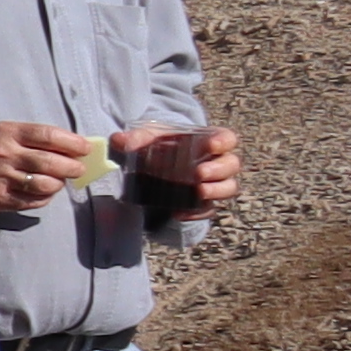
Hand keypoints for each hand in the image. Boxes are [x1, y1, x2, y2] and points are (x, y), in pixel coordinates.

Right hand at [0, 118, 95, 219]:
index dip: (73, 143)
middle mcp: (4, 154)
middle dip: (73, 167)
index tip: (85, 148)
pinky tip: (42, 192)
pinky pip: (32, 201)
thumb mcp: (3, 132)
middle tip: (78, 169)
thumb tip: (72, 148)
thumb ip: (33, 138)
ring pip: (45, 184)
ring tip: (58, 181)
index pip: (49, 136)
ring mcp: (0, 178)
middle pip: (52, 162)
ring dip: (59, 184)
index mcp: (7, 133)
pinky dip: (44, 198)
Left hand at [119, 122, 237, 217]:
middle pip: (231, 165)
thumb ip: (135, 137)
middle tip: (199, 173)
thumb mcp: (146, 138)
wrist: (153, 168)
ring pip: (228, 188)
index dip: (224, 141)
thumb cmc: (158, 146)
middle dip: (219, 170)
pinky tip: (181, 213)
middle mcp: (217, 162)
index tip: (212, 145)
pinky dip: (197, 213)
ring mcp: (213, 183)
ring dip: (217, 191)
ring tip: (199, 192)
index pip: (228, 138)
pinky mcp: (204, 202)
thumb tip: (119, 139)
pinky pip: (208, 210)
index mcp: (209, 141)